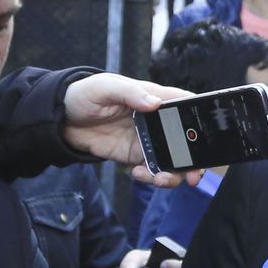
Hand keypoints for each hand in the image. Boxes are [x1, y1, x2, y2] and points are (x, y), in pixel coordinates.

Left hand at [60, 73, 201, 187]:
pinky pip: (153, 169)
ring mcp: (149, 140)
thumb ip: (130, 93)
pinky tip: (139, 175)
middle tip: (193, 174)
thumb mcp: (104, 87)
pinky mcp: (136, 156)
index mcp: (155, 98)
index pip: (186, 105)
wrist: (60, 119)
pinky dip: (152, 177)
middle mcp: (157, 121)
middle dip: (195, 159)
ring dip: (175, 174)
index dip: (202, 118)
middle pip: (187, 139)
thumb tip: (154, 103)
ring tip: (161, 180)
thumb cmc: (83, 94)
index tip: (208, 135)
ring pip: (174, 160)